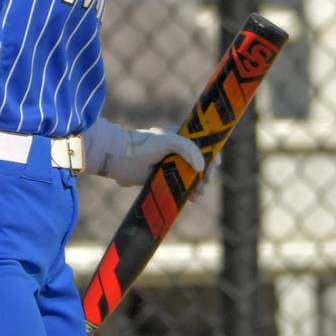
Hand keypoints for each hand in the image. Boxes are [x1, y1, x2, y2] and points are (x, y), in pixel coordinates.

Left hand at [81, 117, 204, 187]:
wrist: (120, 159)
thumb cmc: (144, 145)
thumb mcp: (169, 141)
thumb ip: (189, 149)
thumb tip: (201, 168)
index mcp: (181, 136)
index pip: (203, 144)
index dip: (211, 153)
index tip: (215, 164)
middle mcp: (177, 150)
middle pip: (200, 162)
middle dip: (206, 173)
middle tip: (205, 182)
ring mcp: (170, 165)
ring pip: (191, 176)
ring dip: (198, 185)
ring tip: (197, 194)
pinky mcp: (163, 179)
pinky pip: (180, 186)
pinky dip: (187, 192)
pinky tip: (190, 198)